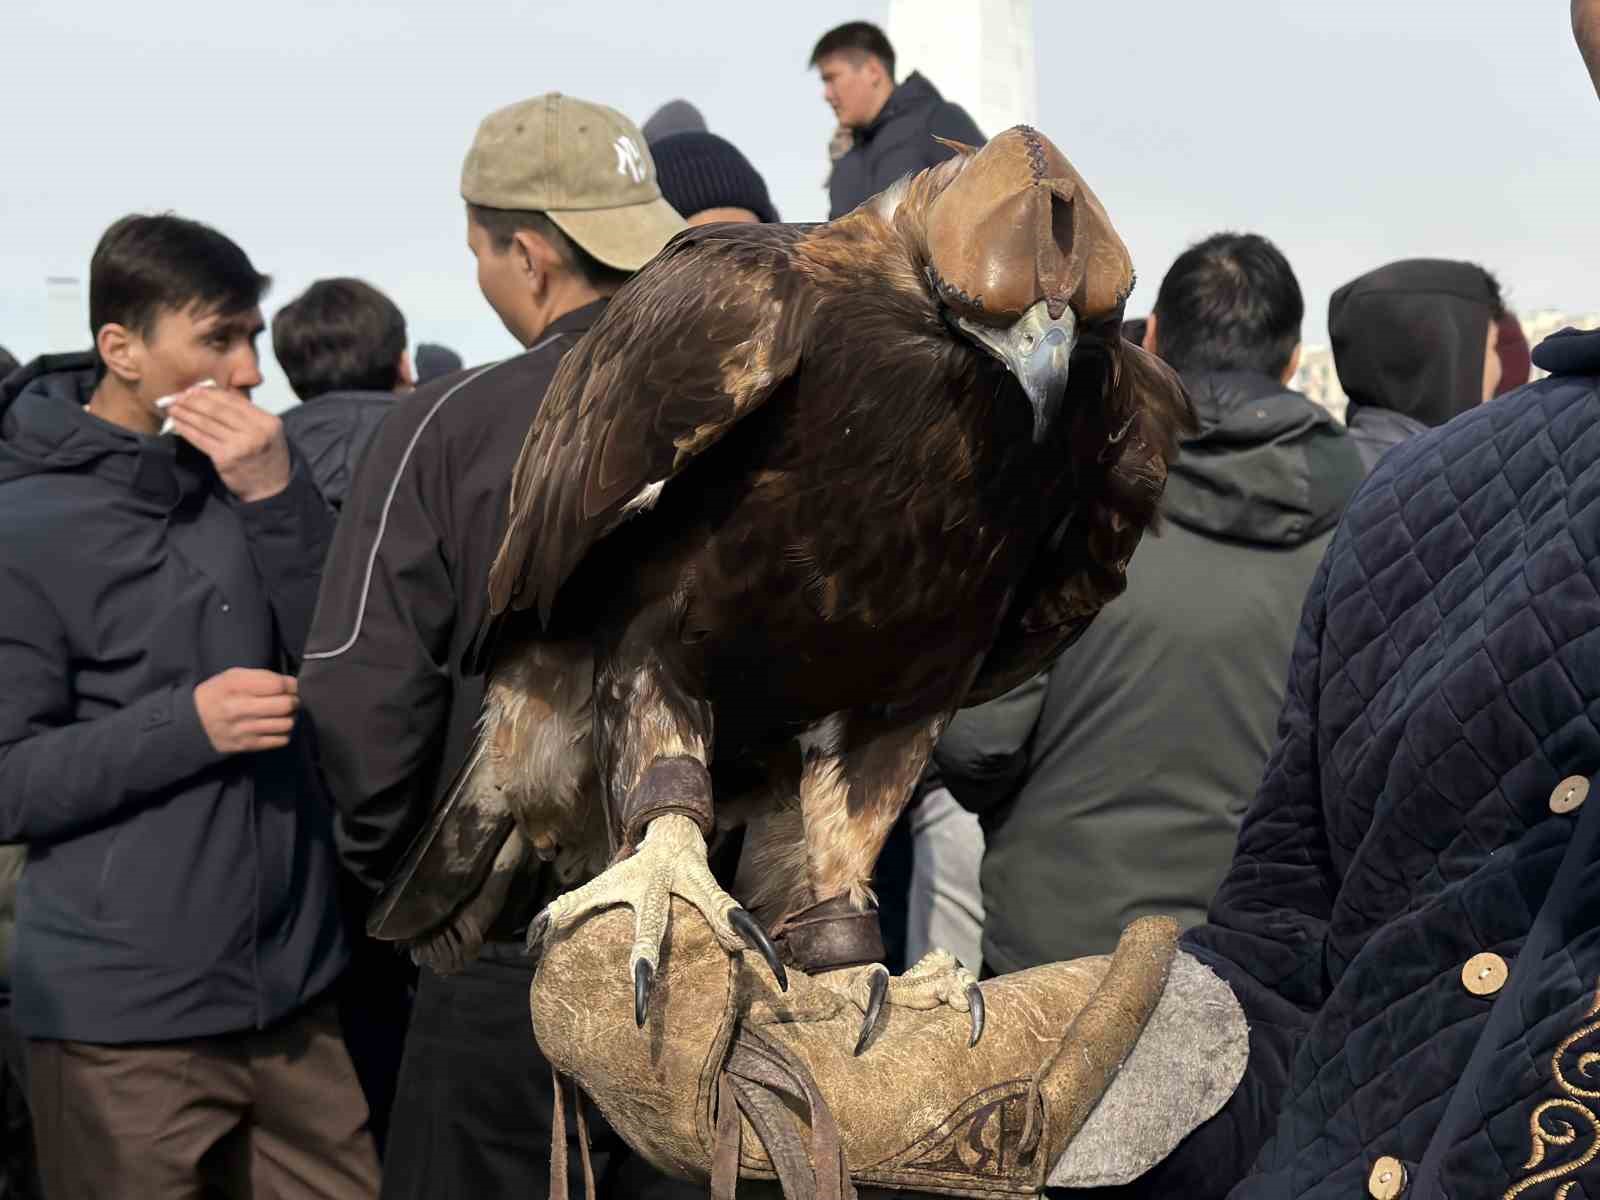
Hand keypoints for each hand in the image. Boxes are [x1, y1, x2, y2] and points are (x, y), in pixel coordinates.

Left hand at [163, 385, 290, 501]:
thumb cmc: (266, 457)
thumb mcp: (266, 431)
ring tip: (173, 408)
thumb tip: (211, 398)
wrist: (270, 488)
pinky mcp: (224, 458)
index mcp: (267, 421)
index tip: (194, 390)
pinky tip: (178, 424)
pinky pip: (201, 439)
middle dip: (194, 401)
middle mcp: (255, 432)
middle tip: (178, 397)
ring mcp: (239, 446)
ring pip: (206, 423)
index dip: (210, 393)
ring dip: (186, 414)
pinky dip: (187, 430)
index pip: (233, 401)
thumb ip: (246, 415)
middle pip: (217, 410)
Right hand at [194, 668, 299, 753]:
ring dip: (291, 717)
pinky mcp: (246, 745)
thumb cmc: (219, 694)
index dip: (291, 685)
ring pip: (286, 724)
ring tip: (285, 714)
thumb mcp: (232, 676)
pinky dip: (284, 732)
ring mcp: (243, 729)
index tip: (290, 686)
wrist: (194, 723)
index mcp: (234, 686)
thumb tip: (291, 684)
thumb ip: (261, 676)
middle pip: (285, 705)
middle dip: (294, 701)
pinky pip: (280, 740)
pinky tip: (277, 726)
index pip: (278, 685)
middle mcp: (238, 709)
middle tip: (291, 700)